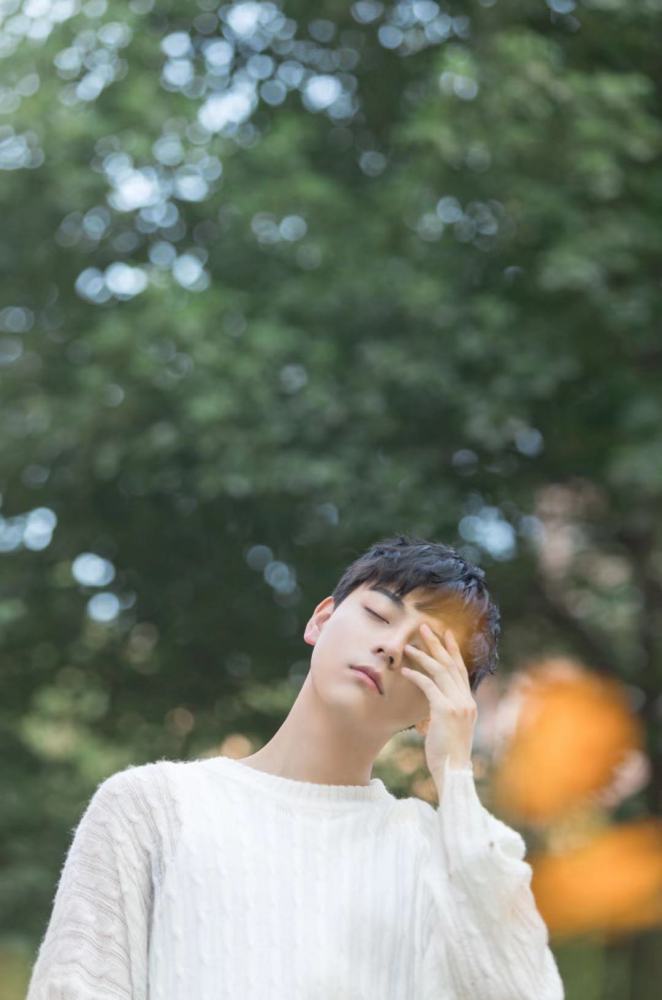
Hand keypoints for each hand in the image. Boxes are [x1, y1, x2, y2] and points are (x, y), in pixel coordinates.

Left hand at [402, 624, 476, 777]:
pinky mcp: (445, 711)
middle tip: (425, 627)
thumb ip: (443, 711)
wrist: (453, 772)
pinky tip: (405, 671)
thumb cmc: (447, 753)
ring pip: (441, 672)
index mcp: (469, 702)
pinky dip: (417, 677)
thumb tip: (431, 701)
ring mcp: (458, 705)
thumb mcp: (449, 727)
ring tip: (410, 646)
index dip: (453, 650)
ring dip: (424, 656)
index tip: (446, 634)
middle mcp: (466, 700)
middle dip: (438, 644)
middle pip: (451, 664)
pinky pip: (429, 687)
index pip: (461, 670)